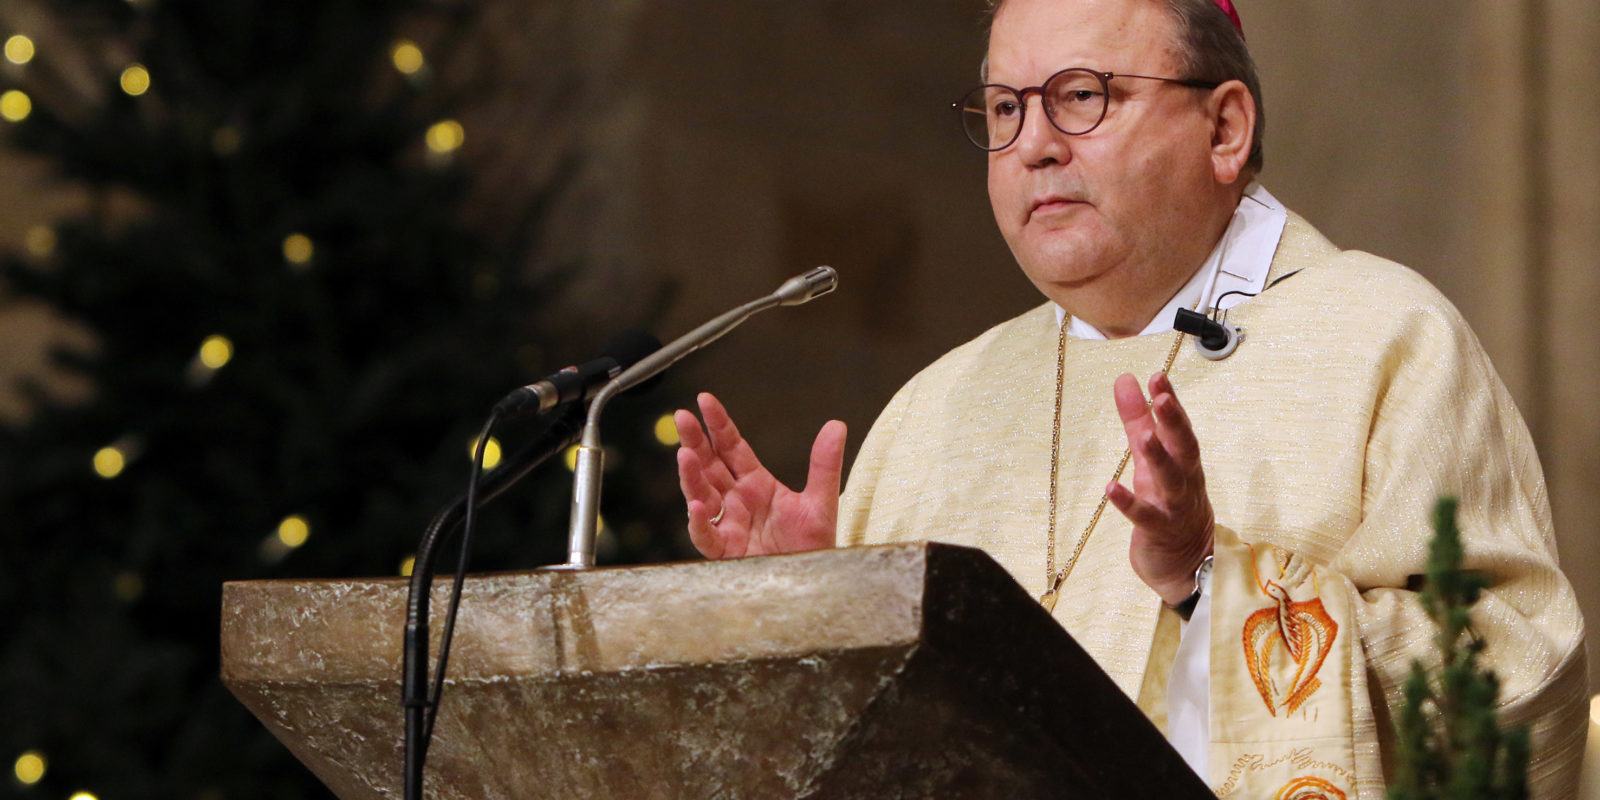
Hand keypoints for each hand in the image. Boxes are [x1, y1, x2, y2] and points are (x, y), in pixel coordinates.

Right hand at [674, 392, 845, 558]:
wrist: (813, 583)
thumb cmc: (812, 547)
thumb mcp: (821, 503)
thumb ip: (824, 465)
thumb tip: (837, 426)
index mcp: (756, 485)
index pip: (732, 448)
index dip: (718, 425)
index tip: (704, 401)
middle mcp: (737, 502)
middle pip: (709, 466)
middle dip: (694, 441)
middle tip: (682, 417)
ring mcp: (728, 526)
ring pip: (701, 495)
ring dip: (691, 476)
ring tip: (685, 455)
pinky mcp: (725, 552)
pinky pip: (706, 535)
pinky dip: (700, 521)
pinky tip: (699, 505)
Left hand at [1106, 372, 1214, 604]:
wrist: (1187, 564)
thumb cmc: (1168, 503)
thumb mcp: (1150, 458)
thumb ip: (1139, 420)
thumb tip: (1126, 379)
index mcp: (1184, 461)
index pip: (1179, 427)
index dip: (1170, 402)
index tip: (1158, 377)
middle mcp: (1185, 481)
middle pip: (1185, 449)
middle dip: (1175, 423)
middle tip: (1162, 398)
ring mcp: (1175, 507)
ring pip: (1172, 480)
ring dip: (1160, 458)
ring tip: (1144, 437)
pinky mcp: (1159, 532)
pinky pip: (1146, 517)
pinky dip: (1129, 503)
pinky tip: (1111, 489)